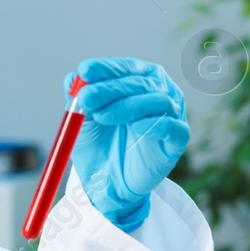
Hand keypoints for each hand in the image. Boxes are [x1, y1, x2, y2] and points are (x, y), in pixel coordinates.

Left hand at [69, 57, 189, 232]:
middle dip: (110, 88)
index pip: (126, 67)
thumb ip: (78, 99)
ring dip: (127, 106)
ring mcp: (172, 116)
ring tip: (101, 117)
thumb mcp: (83, 120)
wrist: (107, 183)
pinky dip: (154, 124)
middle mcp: (161, 93)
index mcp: (140, 81)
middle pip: (141, 82)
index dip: (106, 68)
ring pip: (157, 101)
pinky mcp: (178, 140)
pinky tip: (134, 128)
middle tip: (86, 97)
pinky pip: (172, 127)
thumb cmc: (99, 145)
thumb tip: (71, 78)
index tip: (84, 71)